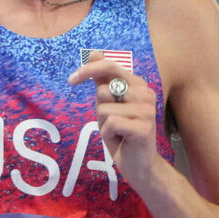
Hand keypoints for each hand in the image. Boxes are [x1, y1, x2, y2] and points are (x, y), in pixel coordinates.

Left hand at [68, 51, 160, 185]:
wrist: (139, 165)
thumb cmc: (122, 133)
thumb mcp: (109, 104)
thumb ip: (103, 81)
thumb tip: (94, 52)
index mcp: (138, 84)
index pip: (110, 66)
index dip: (88, 69)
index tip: (71, 80)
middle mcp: (145, 93)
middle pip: (104, 89)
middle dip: (98, 105)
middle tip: (107, 121)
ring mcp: (146, 110)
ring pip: (104, 109)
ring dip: (104, 124)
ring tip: (118, 132)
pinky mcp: (143, 127)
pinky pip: (110, 123)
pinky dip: (108, 134)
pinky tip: (121, 139)